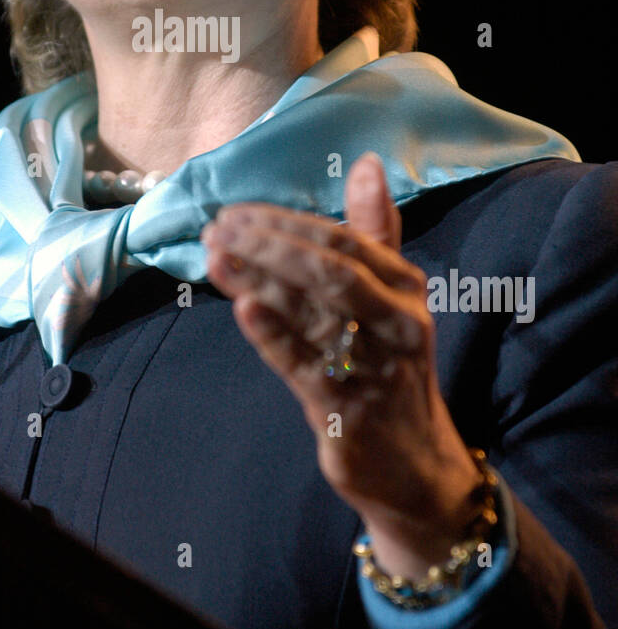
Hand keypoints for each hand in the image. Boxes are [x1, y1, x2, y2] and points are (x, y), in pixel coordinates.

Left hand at [200, 152, 482, 576]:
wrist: (414, 465)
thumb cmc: (390, 365)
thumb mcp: (393, 297)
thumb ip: (375, 232)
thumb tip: (368, 163)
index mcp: (404, 288)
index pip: (344, 241)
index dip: (288, 222)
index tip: (238, 210)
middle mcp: (397, 323)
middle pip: (329, 272)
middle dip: (270, 245)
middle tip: (217, 230)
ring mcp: (374, 368)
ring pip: (313, 315)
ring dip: (260, 280)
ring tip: (214, 256)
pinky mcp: (347, 412)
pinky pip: (305, 366)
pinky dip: (274, 335)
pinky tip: (242, 307)